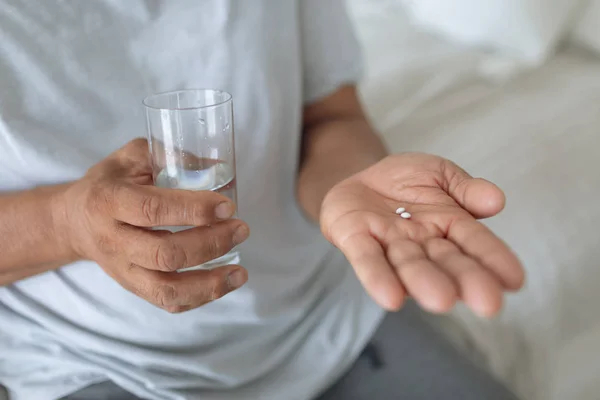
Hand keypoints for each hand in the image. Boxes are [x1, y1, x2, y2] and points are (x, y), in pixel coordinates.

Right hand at [55, 139, 249, 312]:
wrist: (74, 221)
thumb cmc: (109, 184)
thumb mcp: (131, 157)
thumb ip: (170, 156)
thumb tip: (219, 168)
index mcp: (108, 201)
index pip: (152, 210)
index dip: (193, 210)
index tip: (227, 206)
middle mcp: (112, 241)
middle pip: (164, 254)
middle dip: (210, 244)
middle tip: (240, 230)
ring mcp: (121, 270)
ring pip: (166, 289)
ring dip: (209, 284)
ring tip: (240, 272)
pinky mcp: (132, 288)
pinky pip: (166, 303)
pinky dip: (199, 298)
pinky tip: (224, 284)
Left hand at [320, 153, 523, 316]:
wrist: (363, 180)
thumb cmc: (407, 181)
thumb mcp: (440, 174)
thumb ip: (464, 188)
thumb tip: (496, 200)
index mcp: (450, 225)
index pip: (476, 243)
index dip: (493, 260)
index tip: (515, 281)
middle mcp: (423, 243)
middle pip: (445, 262)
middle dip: (465, 280)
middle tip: (487, 303)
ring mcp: (389, 245)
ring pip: (408, 265)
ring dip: (424, 282)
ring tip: (441, 301)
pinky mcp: (356, 241)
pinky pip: (367, 260)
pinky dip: (378, 277)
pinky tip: (390, 298)